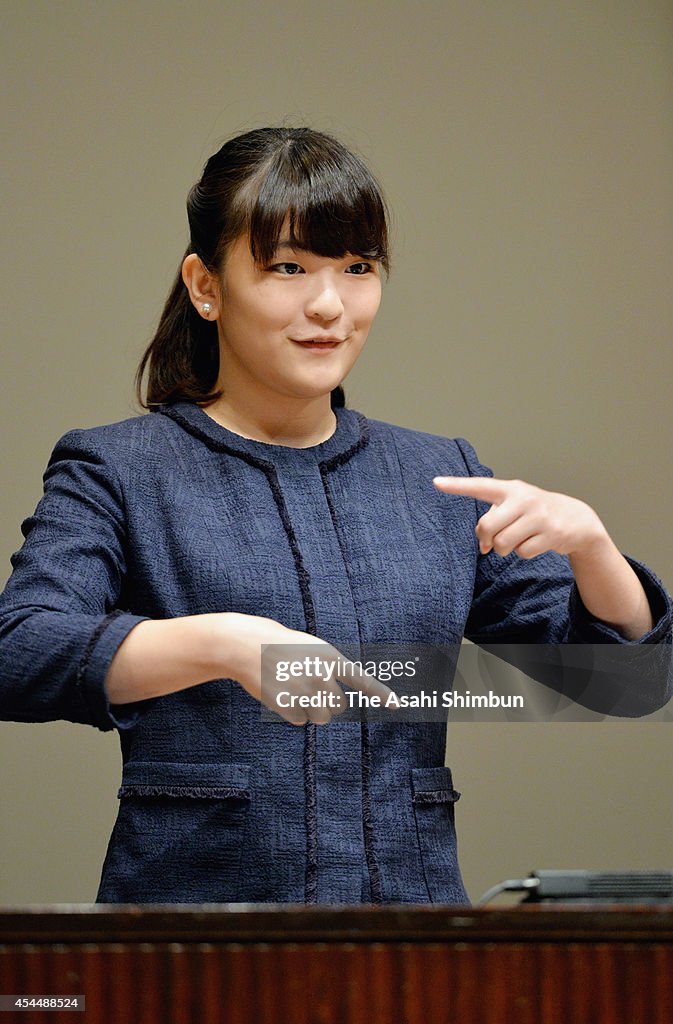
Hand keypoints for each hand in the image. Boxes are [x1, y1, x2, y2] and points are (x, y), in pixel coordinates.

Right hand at [222, 613, 394, 725]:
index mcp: (329, 658)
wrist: (247, 645)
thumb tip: (335, 702)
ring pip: (321, 718)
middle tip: (307, 688)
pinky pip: (299, 720)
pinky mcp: (287, 704)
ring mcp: (304, 691)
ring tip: (293, 691)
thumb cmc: (280, 645)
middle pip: (338, 707)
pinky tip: (280, 695)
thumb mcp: (310, 648)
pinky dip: (291, 713)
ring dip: (310, 710)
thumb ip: (327, 669)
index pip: (362, 680)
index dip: (381, 694)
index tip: (398, 704)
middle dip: (326, 703)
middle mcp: (321, 675)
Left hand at [432, 476, 607, 559]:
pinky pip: (522, 553)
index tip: (435, 482)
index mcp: (510, 489)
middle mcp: (523, 499)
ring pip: (502, 543)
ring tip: (518, 539)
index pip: (479, 486)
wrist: (576, 519)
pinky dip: (524, 553)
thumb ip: (493, 520)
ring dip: (505, 549)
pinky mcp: (551, 533)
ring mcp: (538, 516)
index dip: (457, 485)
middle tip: (494, 539)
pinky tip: (535, 542)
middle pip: (486, 526)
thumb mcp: (515, 506)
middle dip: (486, 539)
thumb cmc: (535, 512)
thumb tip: (483, 547)